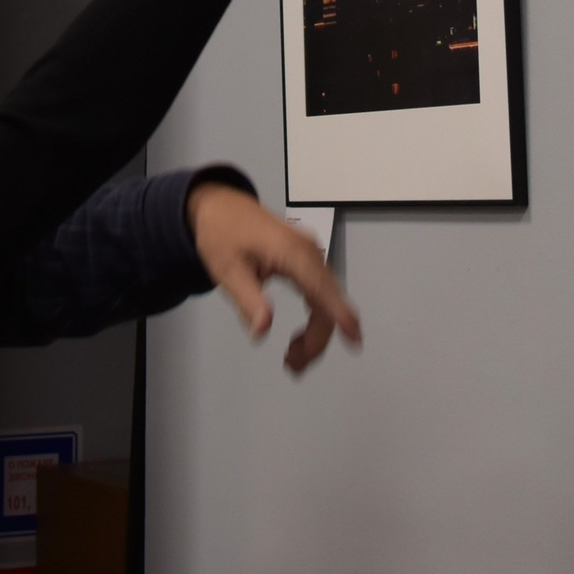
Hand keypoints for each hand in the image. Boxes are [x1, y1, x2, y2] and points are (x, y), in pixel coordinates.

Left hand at [187, 184, 361, 372]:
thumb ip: (247, 300)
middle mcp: (308, 252)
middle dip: (317, 338)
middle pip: (326, 300)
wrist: (219, 206)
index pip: (320, 287)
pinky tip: (300, 338)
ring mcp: (310, 255)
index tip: (355, 338)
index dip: (339, 313)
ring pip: (325, 299)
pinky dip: (315, 317)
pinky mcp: (306, 260)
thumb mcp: (227, 270)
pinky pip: (319, 293)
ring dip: (316, 332)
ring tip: (292, 358)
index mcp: (291, 252)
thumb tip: (262, 331)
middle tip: (292, 366)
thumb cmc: (221, 234)